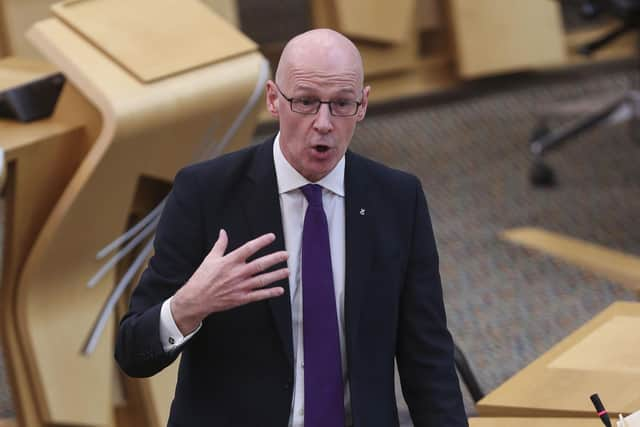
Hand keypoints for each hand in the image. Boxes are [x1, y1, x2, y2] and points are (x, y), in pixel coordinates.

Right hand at [171, 229, 287, 333]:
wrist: (196, 299)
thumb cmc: (202, 278)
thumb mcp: (210, 259)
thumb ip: (220, 245)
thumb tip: (223, 232)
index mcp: (230, 261)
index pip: (249, 248)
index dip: (261, 242)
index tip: (272, 237)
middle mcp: (238, 273)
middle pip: (260, 264)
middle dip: (275, 259)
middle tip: (286, 254)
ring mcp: (241, 286)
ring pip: (262, 280)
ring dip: (276, 275)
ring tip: (287, 271)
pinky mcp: (241, 298)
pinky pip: (259, 295)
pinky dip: (270, 293)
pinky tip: (280, 290)